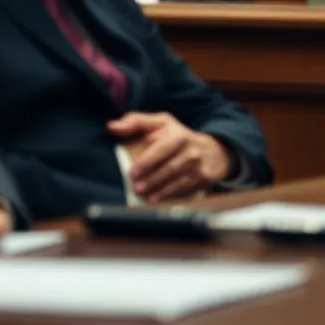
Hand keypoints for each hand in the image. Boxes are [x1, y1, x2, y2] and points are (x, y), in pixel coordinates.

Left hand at [108, 112, 232, 202]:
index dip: (146, 162)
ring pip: (178, 181)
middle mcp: (191, 151)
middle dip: (152, 180)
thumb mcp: (161, 123)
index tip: (132, 173)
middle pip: (169, 168)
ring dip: (161, 191)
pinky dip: (173, 197)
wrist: (213, 151)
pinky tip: (160, 202)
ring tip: (146, 199)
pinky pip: (186, 190)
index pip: (161, 150)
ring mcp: (200, 167)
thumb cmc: (178, 136)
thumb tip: (111, 127)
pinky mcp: (205, 179)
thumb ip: (135, 122)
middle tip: (136, 189)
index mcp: (178, 135)